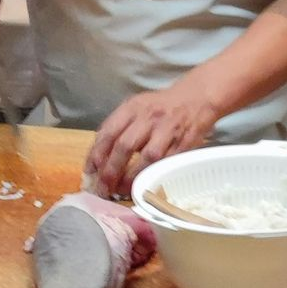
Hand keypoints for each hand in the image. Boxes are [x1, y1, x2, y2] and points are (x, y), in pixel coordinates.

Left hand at [85, 76, 220, 197]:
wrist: (196, 97)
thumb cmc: (161, 106)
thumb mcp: (136, 107)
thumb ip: (118, 126)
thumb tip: (99, 155)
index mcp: (132, 108)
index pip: (108, 132)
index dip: (97, 154)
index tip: (90, 171)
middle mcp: (148, 118)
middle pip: (124, 146)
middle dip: (111, 171)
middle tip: (102, 188)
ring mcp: (167, 130)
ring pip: (147, 157)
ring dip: (132, 177)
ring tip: (121, 190)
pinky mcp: (184, 143)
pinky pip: (167, 163)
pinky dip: (154, 176)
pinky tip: (144, 186)